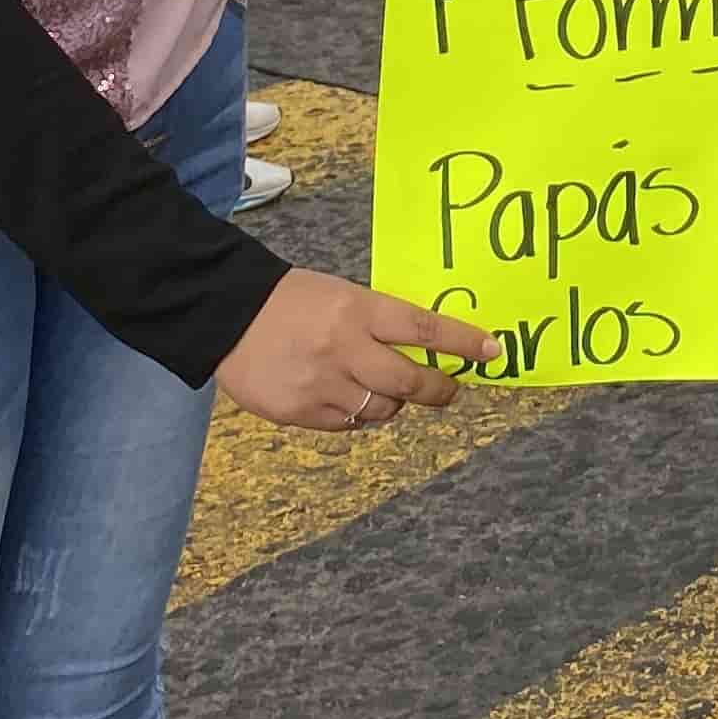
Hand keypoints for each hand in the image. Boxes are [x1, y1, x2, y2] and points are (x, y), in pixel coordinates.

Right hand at [217, 268, 505, 430]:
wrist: (225, 314)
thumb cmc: (291, 299)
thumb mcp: (340, 295)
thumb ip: (377, 322)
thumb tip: (421, 349)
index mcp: (357, 310)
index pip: (423, 328)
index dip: (461, 342)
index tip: (492, 351)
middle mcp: (344, 349)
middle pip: (409, 381)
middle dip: (438, 389)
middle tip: (449, 390)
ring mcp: (322, 384)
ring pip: (381, 408)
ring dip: (393, 402)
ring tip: (385, 388)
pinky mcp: (300, 412)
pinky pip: (347, 423)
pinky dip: (356, 414)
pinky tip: (347, 396)